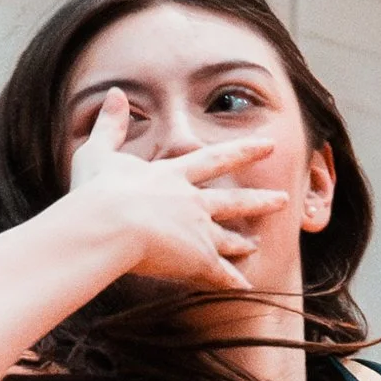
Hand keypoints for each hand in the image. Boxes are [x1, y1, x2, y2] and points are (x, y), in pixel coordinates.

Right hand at [66, 86, 281, 292]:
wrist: (108, 224)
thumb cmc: (97, 191)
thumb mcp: (98, 152)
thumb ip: (109, 125)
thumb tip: (113, 93)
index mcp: (172, 175)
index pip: (215, 160)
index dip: (243, 152)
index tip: (267, 146)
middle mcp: (192, 201)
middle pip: (233, 201)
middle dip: (259, 200)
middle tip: (284, 199)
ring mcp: (197, 231)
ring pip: (228, 238)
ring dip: (243, 243)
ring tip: (257, 246)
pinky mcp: (195, 259)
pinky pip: (218, 274)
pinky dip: (231, 281)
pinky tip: (246, 287)